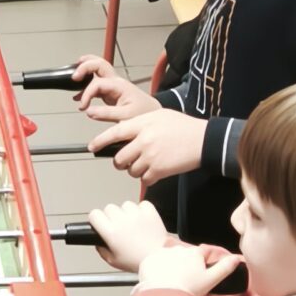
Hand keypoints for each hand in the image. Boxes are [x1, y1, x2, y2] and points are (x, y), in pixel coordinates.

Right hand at [74, 55, 159, 121]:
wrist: (152, 113)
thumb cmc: (143, 113)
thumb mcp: (125, 116)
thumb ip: (106, 113)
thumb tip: (89, 111)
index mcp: (119, 85)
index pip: (97, 83)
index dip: (87, 93)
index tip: (83, 107)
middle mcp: (115, 82)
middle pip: (98, 64)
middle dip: (85, 66)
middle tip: (74, 75)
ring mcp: (113, 85)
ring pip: (97, 70)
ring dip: (85, 70)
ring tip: (74, 75)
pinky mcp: (111, 92)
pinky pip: (96, 84)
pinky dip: (86, 87)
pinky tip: (78, 96)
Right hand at [86, 200, 170, 272]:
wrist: (159, 258)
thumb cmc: (138, 261)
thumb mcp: (113, 261)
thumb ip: (102, 250)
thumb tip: (98, 243)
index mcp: (111, 232)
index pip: (94, 214)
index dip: (96, 219)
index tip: (100, 222)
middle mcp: (122, 220)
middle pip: (109, 207)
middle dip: (111, 216)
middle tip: (118, 226)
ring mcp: (136, 214)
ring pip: (125, 204)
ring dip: (127, 212)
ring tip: (132, 224)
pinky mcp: (149, 212)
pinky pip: (142, 204)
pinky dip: (141, 210)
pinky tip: (142, 220)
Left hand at [92, 105, 206, 182]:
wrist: (204, 139)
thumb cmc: (182, 127)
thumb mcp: (159, 116)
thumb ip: (140, 124)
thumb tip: (123, 132)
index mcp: (142, 124)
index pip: (114, 133)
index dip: (100, 141)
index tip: (92, 147)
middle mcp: (144, 140)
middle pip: (119, 159)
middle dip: (120, 163)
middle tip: (126, 161)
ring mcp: (151, 156)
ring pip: (130, 171)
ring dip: (135, 170)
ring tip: (146, 163)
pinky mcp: (159, 170)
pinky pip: (144, 179)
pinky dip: (148, 177)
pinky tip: (156, 170)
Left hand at [138, 240, 244, 295]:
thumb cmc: (189, 289)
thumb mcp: (212, 279)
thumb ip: (225, 267)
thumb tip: (237, 259)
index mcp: (194, 253)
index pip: (201, 255)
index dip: (202, 265)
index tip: (198, 275)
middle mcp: (178, 249)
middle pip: (184, 256)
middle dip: (185, 265)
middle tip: (184, 281)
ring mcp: (162, 254)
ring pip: (168, 259)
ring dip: (169, 267)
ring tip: (170, 283)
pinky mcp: (148, 261)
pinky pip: (153, 264)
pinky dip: (155, 271)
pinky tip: (159, 281)